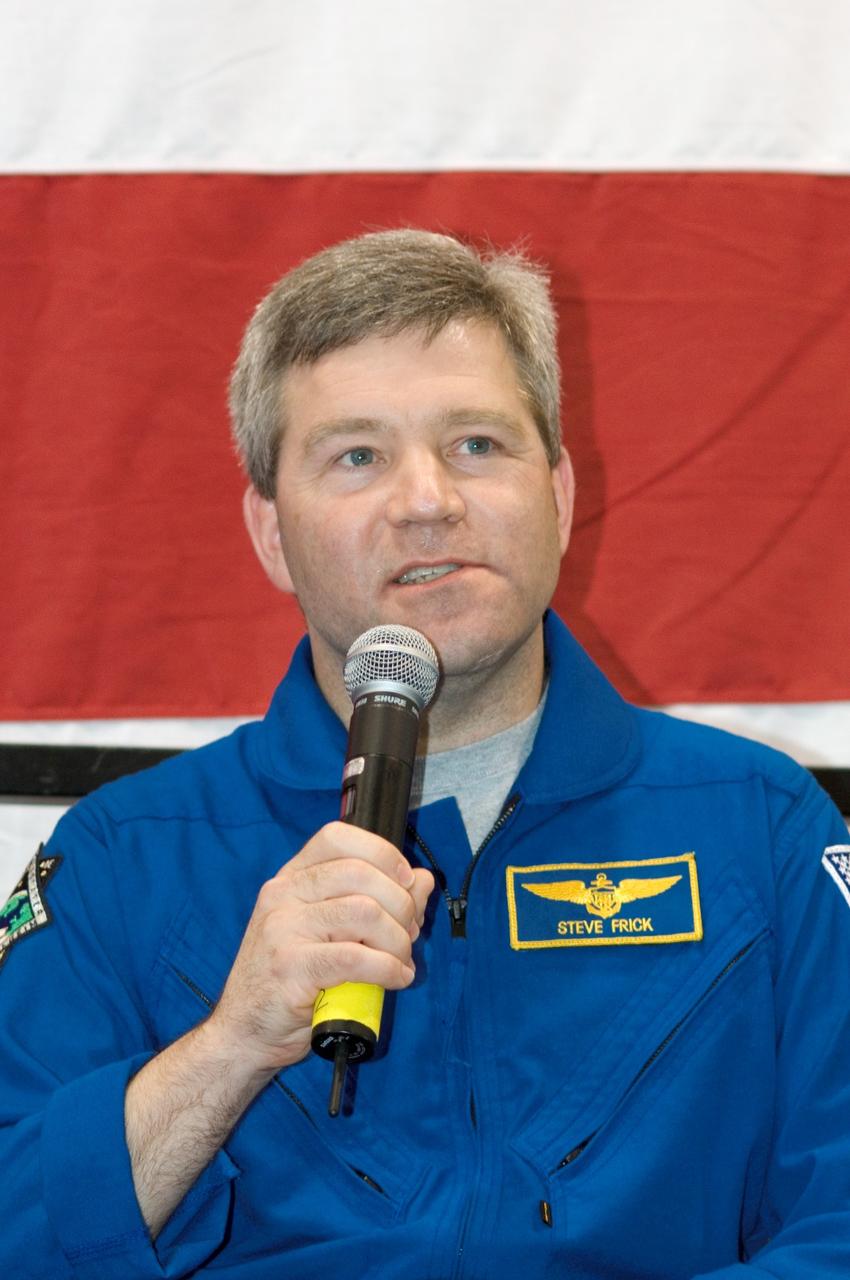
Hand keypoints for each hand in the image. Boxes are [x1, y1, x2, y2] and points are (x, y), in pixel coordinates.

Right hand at [207, 822, 434, 1075]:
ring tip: (400, 961)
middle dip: (401, 904)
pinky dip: (389, 969)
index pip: (337, 836)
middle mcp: (283, 894)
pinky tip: (395, 979)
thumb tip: (423, 880)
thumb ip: (378, 901)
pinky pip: (357, 957)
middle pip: (360, 873)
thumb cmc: (292, 982)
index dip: (381, 852)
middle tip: (408, 934)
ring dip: (397, 941)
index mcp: (291, 878)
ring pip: (365, 912)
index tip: (405, 880)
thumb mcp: (333, 932)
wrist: (244, 1032)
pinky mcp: (291, 968)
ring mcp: (283, 929)